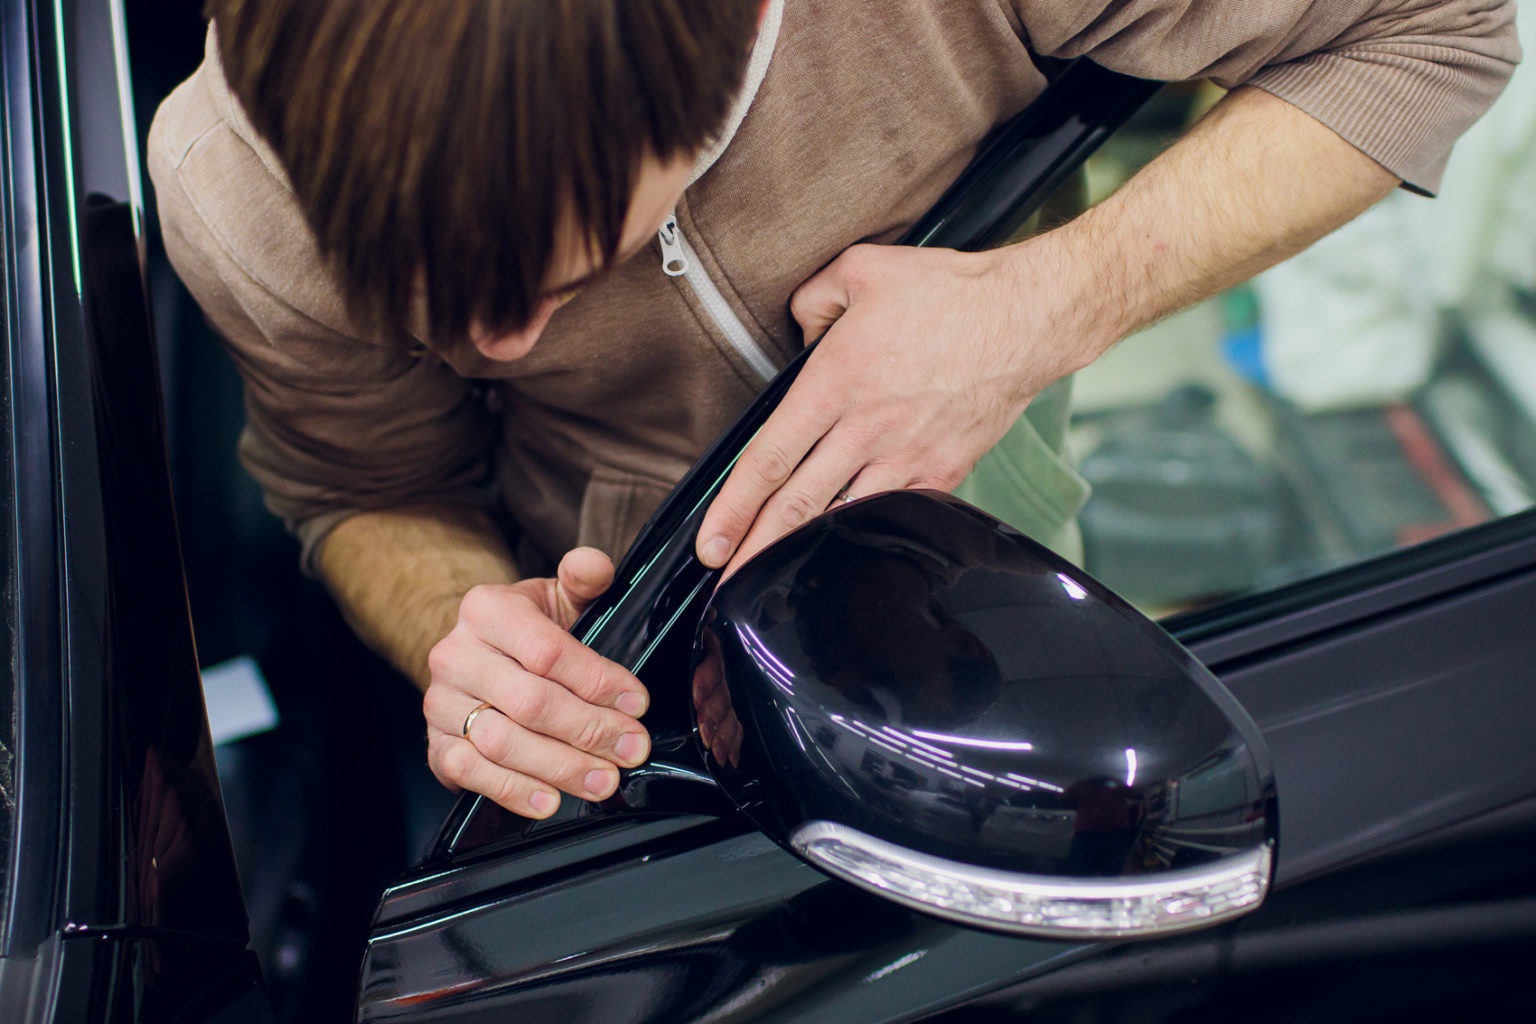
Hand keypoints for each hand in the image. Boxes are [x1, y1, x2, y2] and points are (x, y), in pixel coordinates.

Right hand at [423, 547, 651, 817]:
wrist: (477, 656)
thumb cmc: (528, 629)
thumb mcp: (557, 595)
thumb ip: (584, 577)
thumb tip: (595, 566)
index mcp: (486, 609)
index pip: (547, 651)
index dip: (597, 681)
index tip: (636, 702)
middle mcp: (455, 654)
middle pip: (530, 703)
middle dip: (589, 731)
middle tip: (631, 748)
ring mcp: (440, 703)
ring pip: (503, 742)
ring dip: (560, 767)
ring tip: (603, 779)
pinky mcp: (436, 745)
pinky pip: (470, 773)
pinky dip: (513, 791)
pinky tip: (549, 799)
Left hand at [696, 241, 1099, 575]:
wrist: (1027, 318)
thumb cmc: (949, 292)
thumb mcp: (862, 270)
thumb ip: (811, 299)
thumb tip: (799, 328)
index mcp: (834, 383)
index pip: (768, 458)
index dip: (733, 507)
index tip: (710, 541)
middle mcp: (865, 428)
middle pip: (796, 505)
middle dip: (754, 552)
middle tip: (725, 586)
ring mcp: (906, 456)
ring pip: (841, 518)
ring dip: (802, 556)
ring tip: (773, 588)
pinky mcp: (942, 470)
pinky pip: (894, 514)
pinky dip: (864, 538)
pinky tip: (843, 559)